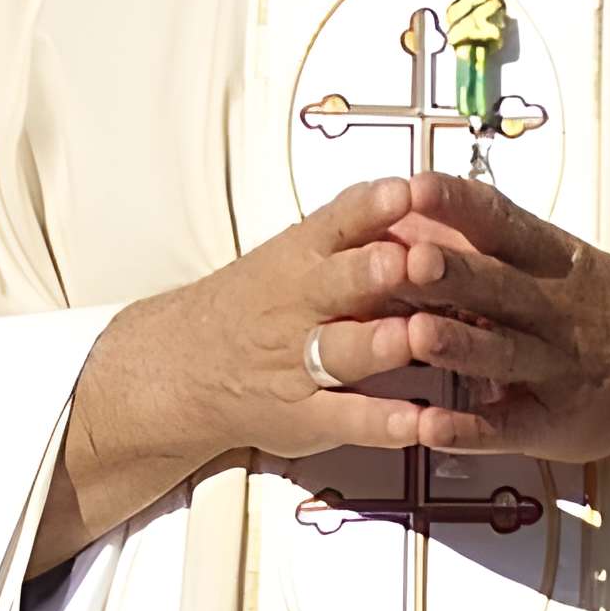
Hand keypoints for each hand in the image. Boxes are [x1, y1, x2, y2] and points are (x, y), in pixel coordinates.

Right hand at [83, 177, 424, 468]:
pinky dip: (384, 423)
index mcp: (303, 254)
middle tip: (410, 261)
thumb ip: (354, 220)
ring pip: (342, 351)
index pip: (338, 222)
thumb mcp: (297, 247)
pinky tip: (417, 424)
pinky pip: (348, 419)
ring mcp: (302, 363)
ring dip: (377, 344)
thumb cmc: (260, 299)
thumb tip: (421, 187)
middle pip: (338, 283)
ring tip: (411, 338)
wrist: (188, 365)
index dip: (371, 207)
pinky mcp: (308, 416)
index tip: (403, 192)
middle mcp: (302, 304)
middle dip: (373, 272)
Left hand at [393, 173, 609, 508]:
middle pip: (494, 286)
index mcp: (545, 257)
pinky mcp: (551, 422)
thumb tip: (405, 205)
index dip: (456, 204)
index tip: (414, 188)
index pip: (498, 221)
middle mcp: (548, 308)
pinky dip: (469, 429)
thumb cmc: (596, 299)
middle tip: (405, 259)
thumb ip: (482, 236)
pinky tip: (431, 427)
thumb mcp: (552, 255)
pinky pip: (508, 426)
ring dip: (459, 345)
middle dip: (451, 273)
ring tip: (416, 336)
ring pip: (501, 353)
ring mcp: (552, 366)